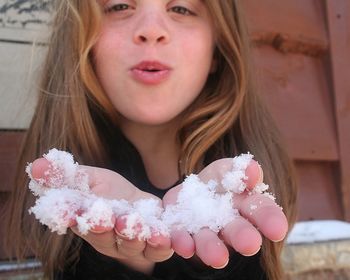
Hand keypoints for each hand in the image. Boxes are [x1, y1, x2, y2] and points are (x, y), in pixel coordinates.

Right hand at [30, 158, 173, 273]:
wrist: (137, 203)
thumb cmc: (108, 191)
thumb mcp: (88, 177)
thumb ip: (64, 175)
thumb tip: (37, 165)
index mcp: (86, 223)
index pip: (77, 220)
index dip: (72, 217)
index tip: (70, 210)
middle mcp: (107, 239)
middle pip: (104, 238)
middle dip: (104, 228)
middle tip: (105, 217)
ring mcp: (131, 245)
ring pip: (131, 246)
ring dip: (135, 237)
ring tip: (139, 225)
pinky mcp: (154, 244)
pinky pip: (158, 249)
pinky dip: (162, 245)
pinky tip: (165, 236)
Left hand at [162, 158, 287, 268]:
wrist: (187, 198)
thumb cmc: (216, 182)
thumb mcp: (225, 170)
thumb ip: (238, 170)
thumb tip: (253, 169)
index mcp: (244, 201)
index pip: (259, 207)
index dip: (267, 215)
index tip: (273, 221)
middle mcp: (227, 221)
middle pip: (237, 229)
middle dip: (243, 235)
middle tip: (250, 244)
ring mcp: (203, 230)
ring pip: (208, 240)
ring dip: (212, 247)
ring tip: (217, 257)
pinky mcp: (181, 233)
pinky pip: (181, 238)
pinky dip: (182, 241)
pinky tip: (185, 245)